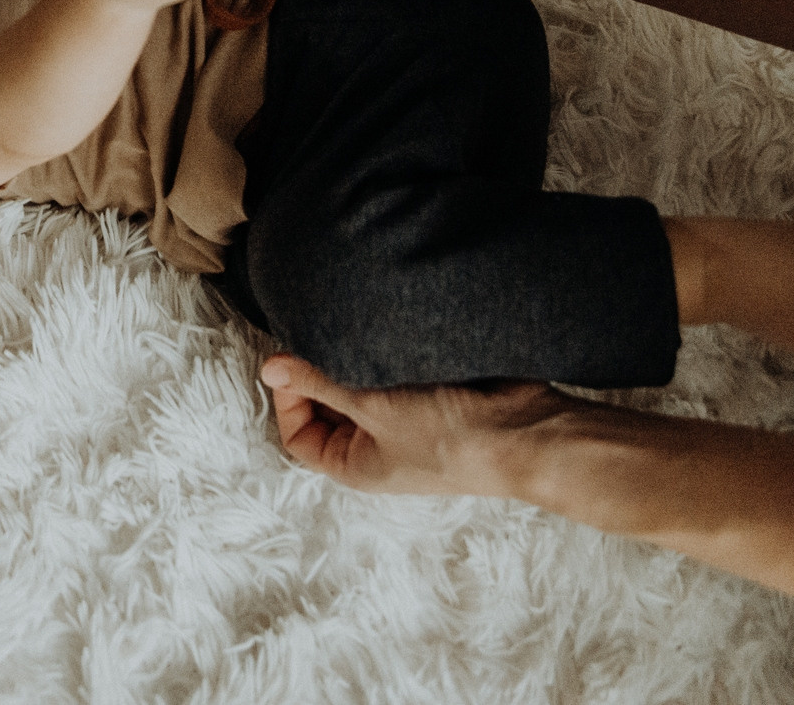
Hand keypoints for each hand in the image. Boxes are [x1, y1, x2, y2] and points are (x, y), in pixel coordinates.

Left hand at [261, 354, 573, 498]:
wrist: (525, 431)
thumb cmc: (451, 438)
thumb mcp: (373, 408)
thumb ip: (319, 384)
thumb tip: (269, 367)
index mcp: (354, 465)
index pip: (298, 435)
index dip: (288, 399)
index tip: (293, 362)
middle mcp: (376, 446)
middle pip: (326, 407)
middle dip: (319, 373)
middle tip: (317, 336)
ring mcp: (404, 420)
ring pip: (358, 384)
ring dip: (352, 358)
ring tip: (350, 330)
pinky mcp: (429, 393)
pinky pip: (390, 370)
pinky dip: (381, 351)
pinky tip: (381, 330)